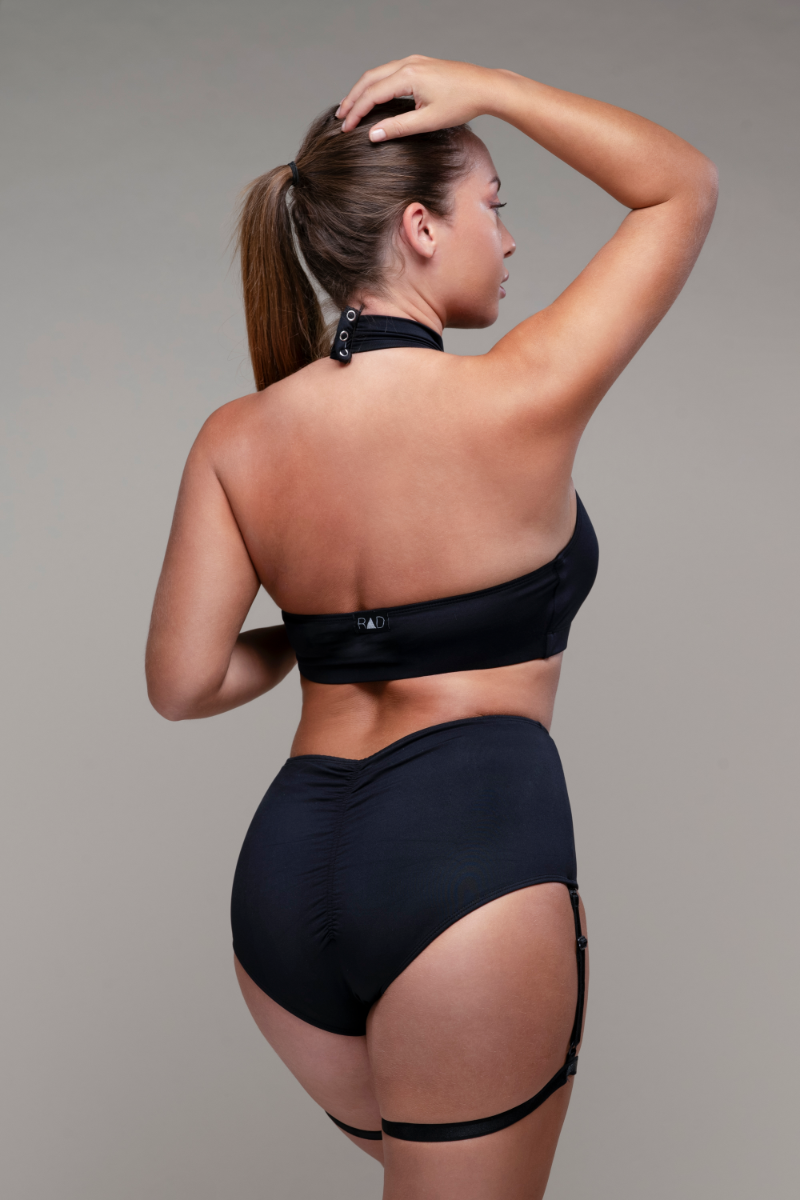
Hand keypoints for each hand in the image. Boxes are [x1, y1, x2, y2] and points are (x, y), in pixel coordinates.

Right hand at [336, 55, 497, 141]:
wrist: (485, 87)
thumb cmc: (461, 104)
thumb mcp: (428, 121)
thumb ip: (398, 128)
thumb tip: (373, 135)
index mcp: (408, 76)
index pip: (372, 94)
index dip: (356, 112)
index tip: (345, 128)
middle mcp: (408, 63)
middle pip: (369, 79)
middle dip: (352, 98)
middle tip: (340, 116)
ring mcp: (414, 61)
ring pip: (378, 73)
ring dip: (362, 89)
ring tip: (351, 106)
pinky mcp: (420, 64)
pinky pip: (390, 71)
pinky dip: (376, 83)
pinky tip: (373, 94)